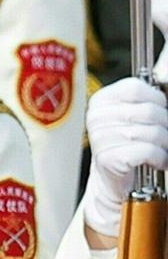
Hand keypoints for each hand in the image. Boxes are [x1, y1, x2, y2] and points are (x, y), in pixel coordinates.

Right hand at [83, 77, 167, 236]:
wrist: (114, 180)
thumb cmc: (127, 146)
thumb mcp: (134, 116)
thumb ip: (145, 100)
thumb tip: (164, 77)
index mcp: (101, 101)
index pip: (135, 88)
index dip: (156, 100)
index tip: (159, 111)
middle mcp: (97, 117)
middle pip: (149, 111)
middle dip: (165, 126)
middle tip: (163, 136)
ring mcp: (101, 138)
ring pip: (152, 132)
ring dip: (164, 144)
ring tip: (160, 150)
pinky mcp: (109, 158)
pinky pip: (148, 150)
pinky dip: (159, 158)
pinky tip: (155, 160)